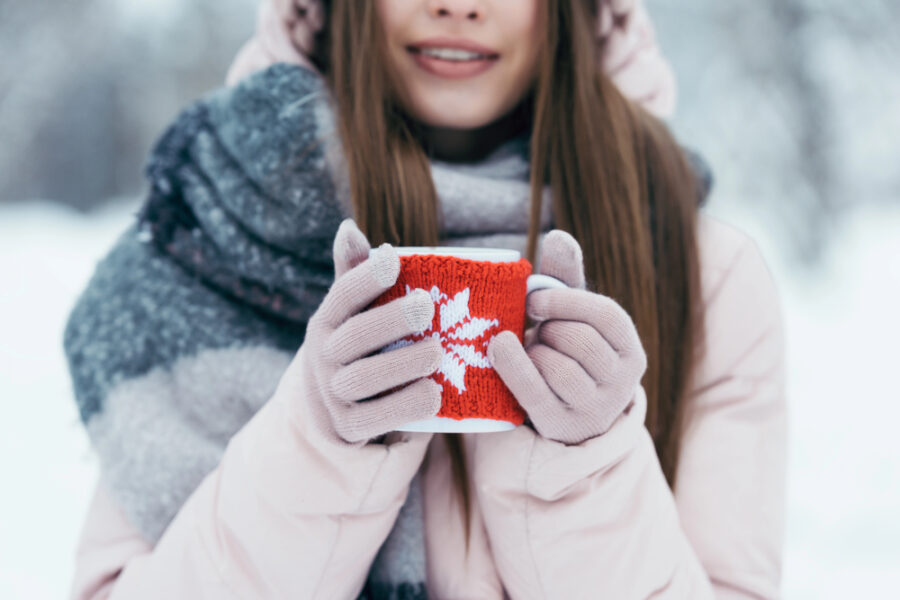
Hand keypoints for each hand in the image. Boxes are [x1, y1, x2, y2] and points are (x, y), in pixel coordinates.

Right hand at [277, 218, 442, 445]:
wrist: (333, 410)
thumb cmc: (359, 345)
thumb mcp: (353, 312)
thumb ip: (354, 273)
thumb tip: (348, 228)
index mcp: (326, 322)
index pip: (341, 296)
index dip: (365, 276)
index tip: (393, 258)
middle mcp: (323, 357)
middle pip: (355, 337)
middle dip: (391, 320)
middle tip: (427, 307)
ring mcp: (334, 395)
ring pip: (365, 379)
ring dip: (403, 364)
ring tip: (436, 352)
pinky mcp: (349, 428)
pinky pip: (376, 418)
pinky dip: (406, 406)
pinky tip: (434, 394)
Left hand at [487, 230, 647, 444]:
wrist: (561, 411)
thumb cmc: (564, 350)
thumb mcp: (570, 316)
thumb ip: (564, 279)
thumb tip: (558, 236)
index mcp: (629, 348)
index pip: (607, 315)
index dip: (566, 302)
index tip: (533, 299)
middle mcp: (622, 381)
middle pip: (580, 340)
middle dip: (548, 329)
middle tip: (533, 330)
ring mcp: (595, 408)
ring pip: (560, 367)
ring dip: (534, 352)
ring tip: (530, 352)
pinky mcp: (562, 425)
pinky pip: (536, 390)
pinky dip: (514, 366)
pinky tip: (497, 348)